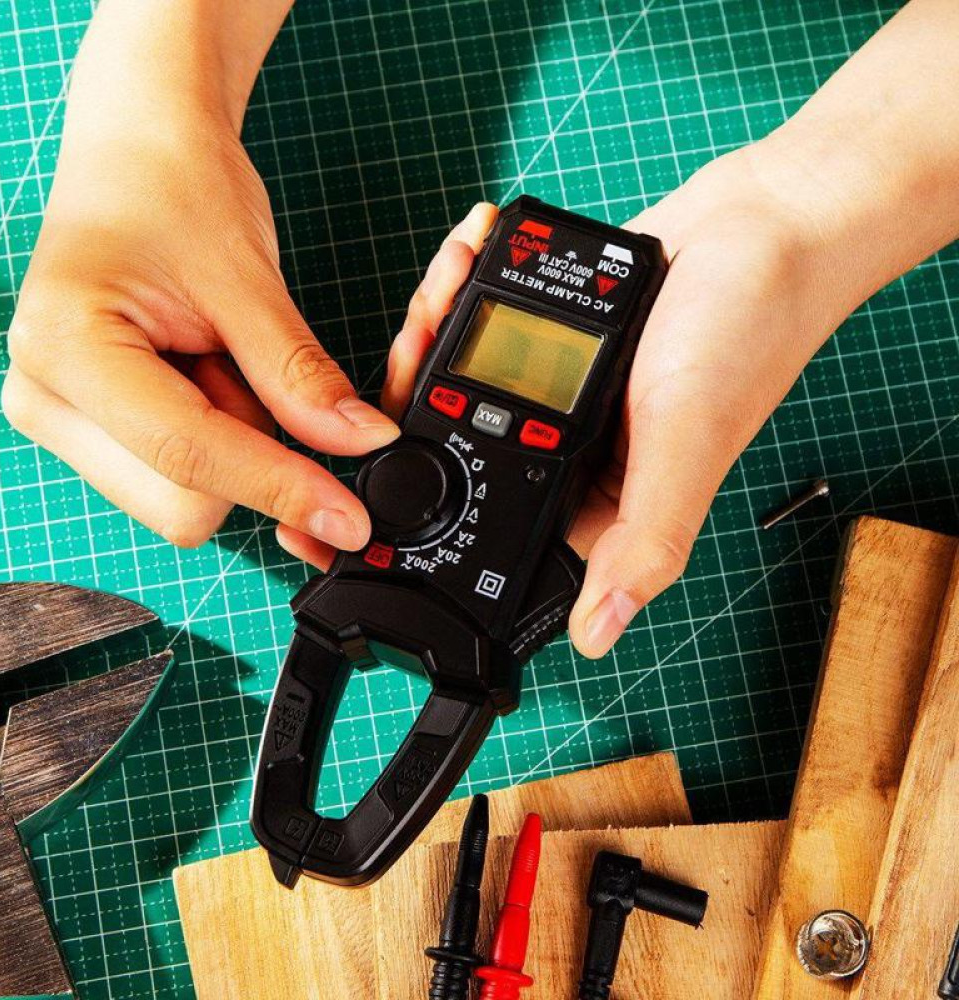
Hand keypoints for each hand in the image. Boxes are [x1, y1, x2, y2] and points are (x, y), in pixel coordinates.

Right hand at [2, 0, 396, 550]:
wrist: (139, 154)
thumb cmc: (175, 188)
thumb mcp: (247, 279)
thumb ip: (300, 376)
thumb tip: (361, 443)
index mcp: (66, 350)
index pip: (189, 457)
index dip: (280, 489)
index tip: (349, 519)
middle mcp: (46, 399)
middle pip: (182, 501)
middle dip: (247, 457)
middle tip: (243, 365)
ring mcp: (63, 419)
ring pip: (185, 497)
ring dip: (234, 446)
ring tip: (214, 356)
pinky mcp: (93, 429)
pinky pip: (180, 476)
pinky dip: (220, 440)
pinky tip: (204, 375)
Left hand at [382, 149, 854, 657]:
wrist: (769, 222)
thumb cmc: (745, 335)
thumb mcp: (690, 444)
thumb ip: (646, 539)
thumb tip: (596, 636)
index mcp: (600, 495)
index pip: (496, 519)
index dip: (432, 487)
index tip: (397, 440)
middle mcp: (576, 448)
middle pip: (462, 437)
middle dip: (422, 385)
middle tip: (421, 332)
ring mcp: (565, 387)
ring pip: (466, 373)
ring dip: (441, 325)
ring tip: (449, 278)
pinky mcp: (561, 330)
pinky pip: (492, 318)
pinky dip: (469, 285)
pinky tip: (471, 250)